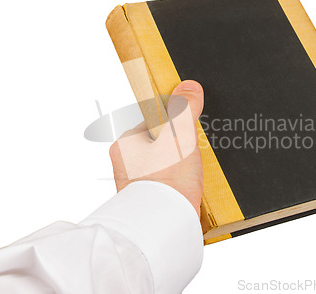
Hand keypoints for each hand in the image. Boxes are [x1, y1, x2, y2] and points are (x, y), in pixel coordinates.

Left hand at [109, 80, 204, 216]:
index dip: (173, 124)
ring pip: (163, 165)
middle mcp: (125, 165)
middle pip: (158, 145)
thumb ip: (183, 110)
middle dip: (178, 148)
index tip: (186, 132)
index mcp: (125, 145)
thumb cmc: (166, 183)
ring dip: (179, 167)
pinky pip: (166, 184)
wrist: (165, 228)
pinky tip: (189, 187)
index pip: (151, 123)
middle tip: (190, 155)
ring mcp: (134, 184)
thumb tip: (189, 87)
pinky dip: (178, 184)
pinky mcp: (147, 201)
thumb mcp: (179, 137)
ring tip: (191, 174)